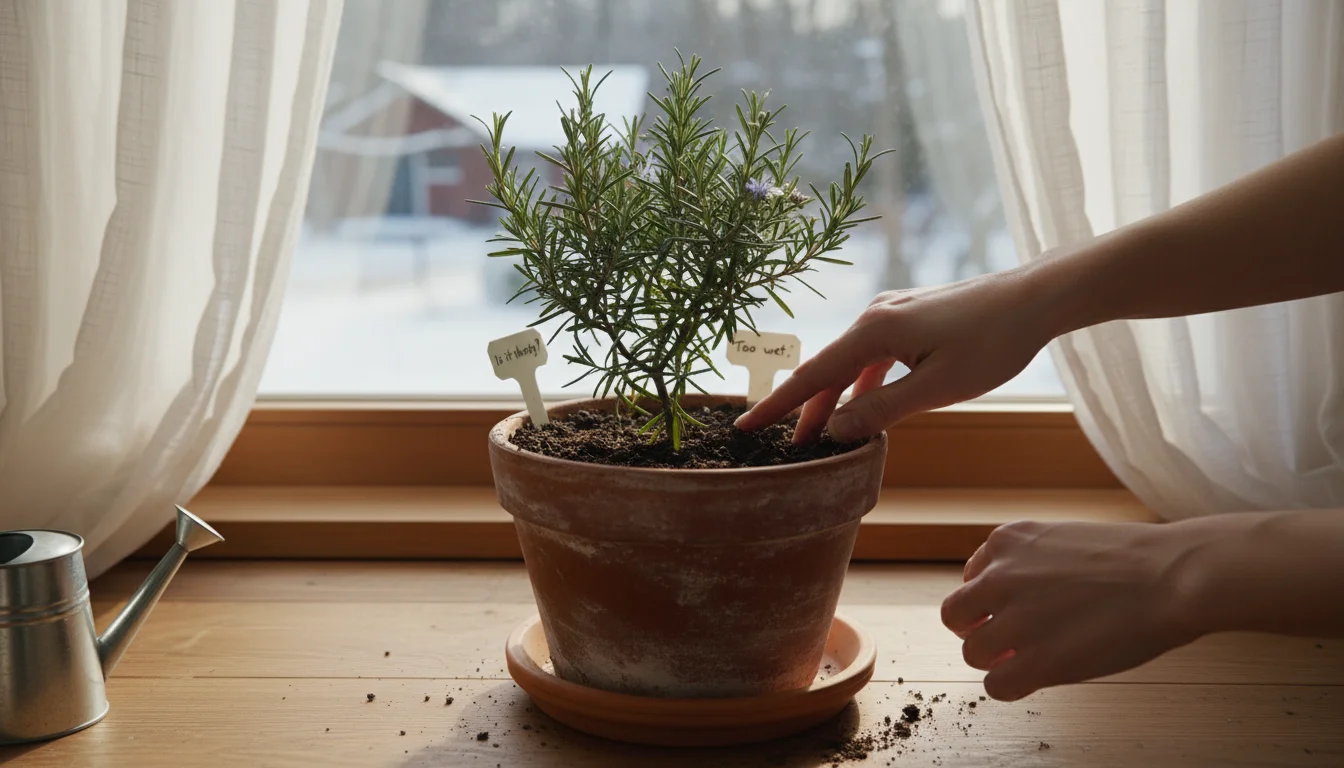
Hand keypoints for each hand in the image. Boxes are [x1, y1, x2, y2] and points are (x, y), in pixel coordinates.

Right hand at [734, 267, 1056, 442]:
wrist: (1036, 297)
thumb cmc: (994, 342)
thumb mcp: (937, 388)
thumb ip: (881, 410)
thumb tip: (836, 430)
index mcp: (874, 331)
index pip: (812, 375)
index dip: (778, 405)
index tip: (745, 427)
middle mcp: (875, 315)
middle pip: (827, 369)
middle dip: (806, 409)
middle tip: (787, 446)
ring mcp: (893, 313)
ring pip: (850, 364)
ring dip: (837, 399)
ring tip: (823, 435)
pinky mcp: (911, 316)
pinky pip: (873, 355)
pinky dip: (862, 383)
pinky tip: (864, 406)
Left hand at [941, 519, 1207, 700]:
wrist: (1172, 576)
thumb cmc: (1134, 560)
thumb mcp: (1063, 540)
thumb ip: (1028, 564)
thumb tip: (1010, 599)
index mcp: (1007, 541)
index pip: (970, 579)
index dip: (989, 603)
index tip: (1011, 613)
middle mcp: (999, 576)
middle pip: (955, 616)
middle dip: (978, 631)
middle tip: (1007, 642)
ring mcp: (1014, 619)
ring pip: (973, 653)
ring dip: (998, 661)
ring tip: (1033, 659)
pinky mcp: (1035, 660)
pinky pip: (996, 686)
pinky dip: (1011, 686)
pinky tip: (1037, 678)